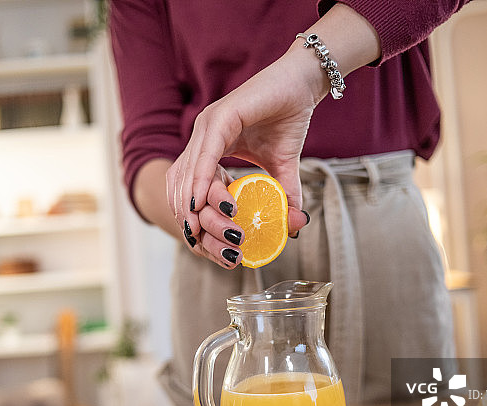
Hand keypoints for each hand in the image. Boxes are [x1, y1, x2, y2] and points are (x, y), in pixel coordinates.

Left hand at [167, 47, 320, 266]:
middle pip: (182, 178)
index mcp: (211, 143)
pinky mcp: (221, 116)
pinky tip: (200, 200)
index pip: (189, 180)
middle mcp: (204, 133)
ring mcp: (209, 123)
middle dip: (184, 210)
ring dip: (189, 200)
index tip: (194, 235)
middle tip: (191, 239)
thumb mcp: (284, 166)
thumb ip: (283, 194)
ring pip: (189, 168)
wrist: (304, 84)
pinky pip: (206, 153)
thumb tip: (294, 226)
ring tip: (193, 228)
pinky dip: (201, 178)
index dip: (188, 208)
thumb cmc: (290, 119)